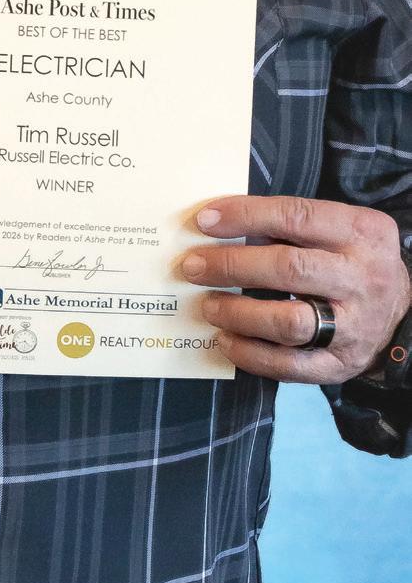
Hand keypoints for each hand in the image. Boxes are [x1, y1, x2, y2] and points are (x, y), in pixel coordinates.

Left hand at [181, 195, 410, 383]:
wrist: (404, 308)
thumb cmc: (350, 258)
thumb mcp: (338, 228)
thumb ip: (291, 224)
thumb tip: (218, 224)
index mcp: (361, 231)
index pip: (295, 216)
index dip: (245, 216)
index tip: (204, 221)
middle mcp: (362, 277)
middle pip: (289, 269)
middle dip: (232, 266)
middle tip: (192, 266)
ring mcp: (355, 325)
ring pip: (289, 321)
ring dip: (239, 313)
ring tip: (207, 305)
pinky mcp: (342, 364)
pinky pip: (291, 366)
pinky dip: (252, 355)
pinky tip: (226, 341)